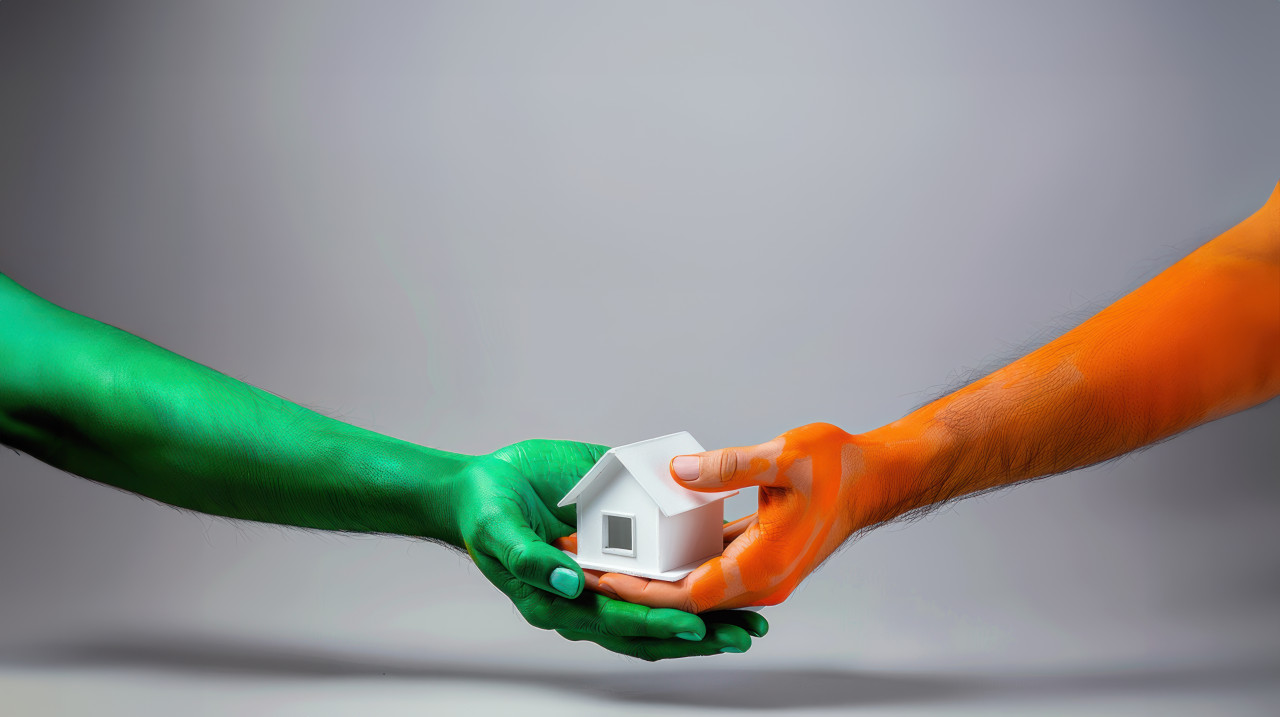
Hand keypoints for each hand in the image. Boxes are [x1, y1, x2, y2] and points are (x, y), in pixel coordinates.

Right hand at [449, 439, 767, 658]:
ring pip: (662, 607)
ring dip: (707, 615)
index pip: (617, 623)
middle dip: (701, 634)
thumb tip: (570, 582)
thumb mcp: (496, 531)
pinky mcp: (617, 547)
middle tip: (747, 634)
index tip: (696, 625)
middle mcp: (589, 597)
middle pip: (652, 628)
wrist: (480, 489)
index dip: (657, 626)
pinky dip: (693, 576)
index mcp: (560, 602)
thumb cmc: (484, 512)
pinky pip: (659, 569)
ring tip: (752, 618)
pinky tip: (728, 570)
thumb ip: (529, 558)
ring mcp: (606, 575)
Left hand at [594, 423, 871, 611]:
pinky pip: (709, 568)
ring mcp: (759, 574)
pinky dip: (678, 563)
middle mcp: (758, 581)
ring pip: (694, 588)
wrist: (872, 479)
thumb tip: (678, 472)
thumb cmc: (837, 469)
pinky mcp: (757, 560)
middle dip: (634, 588)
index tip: (603, 579)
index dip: (642, 591)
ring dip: (654, 578)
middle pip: (684, 599)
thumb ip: (728, 468)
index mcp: (761, 566)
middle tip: (585, 571)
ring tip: (607, 559)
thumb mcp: (782, 457)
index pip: (687, 595)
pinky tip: (650, 547)